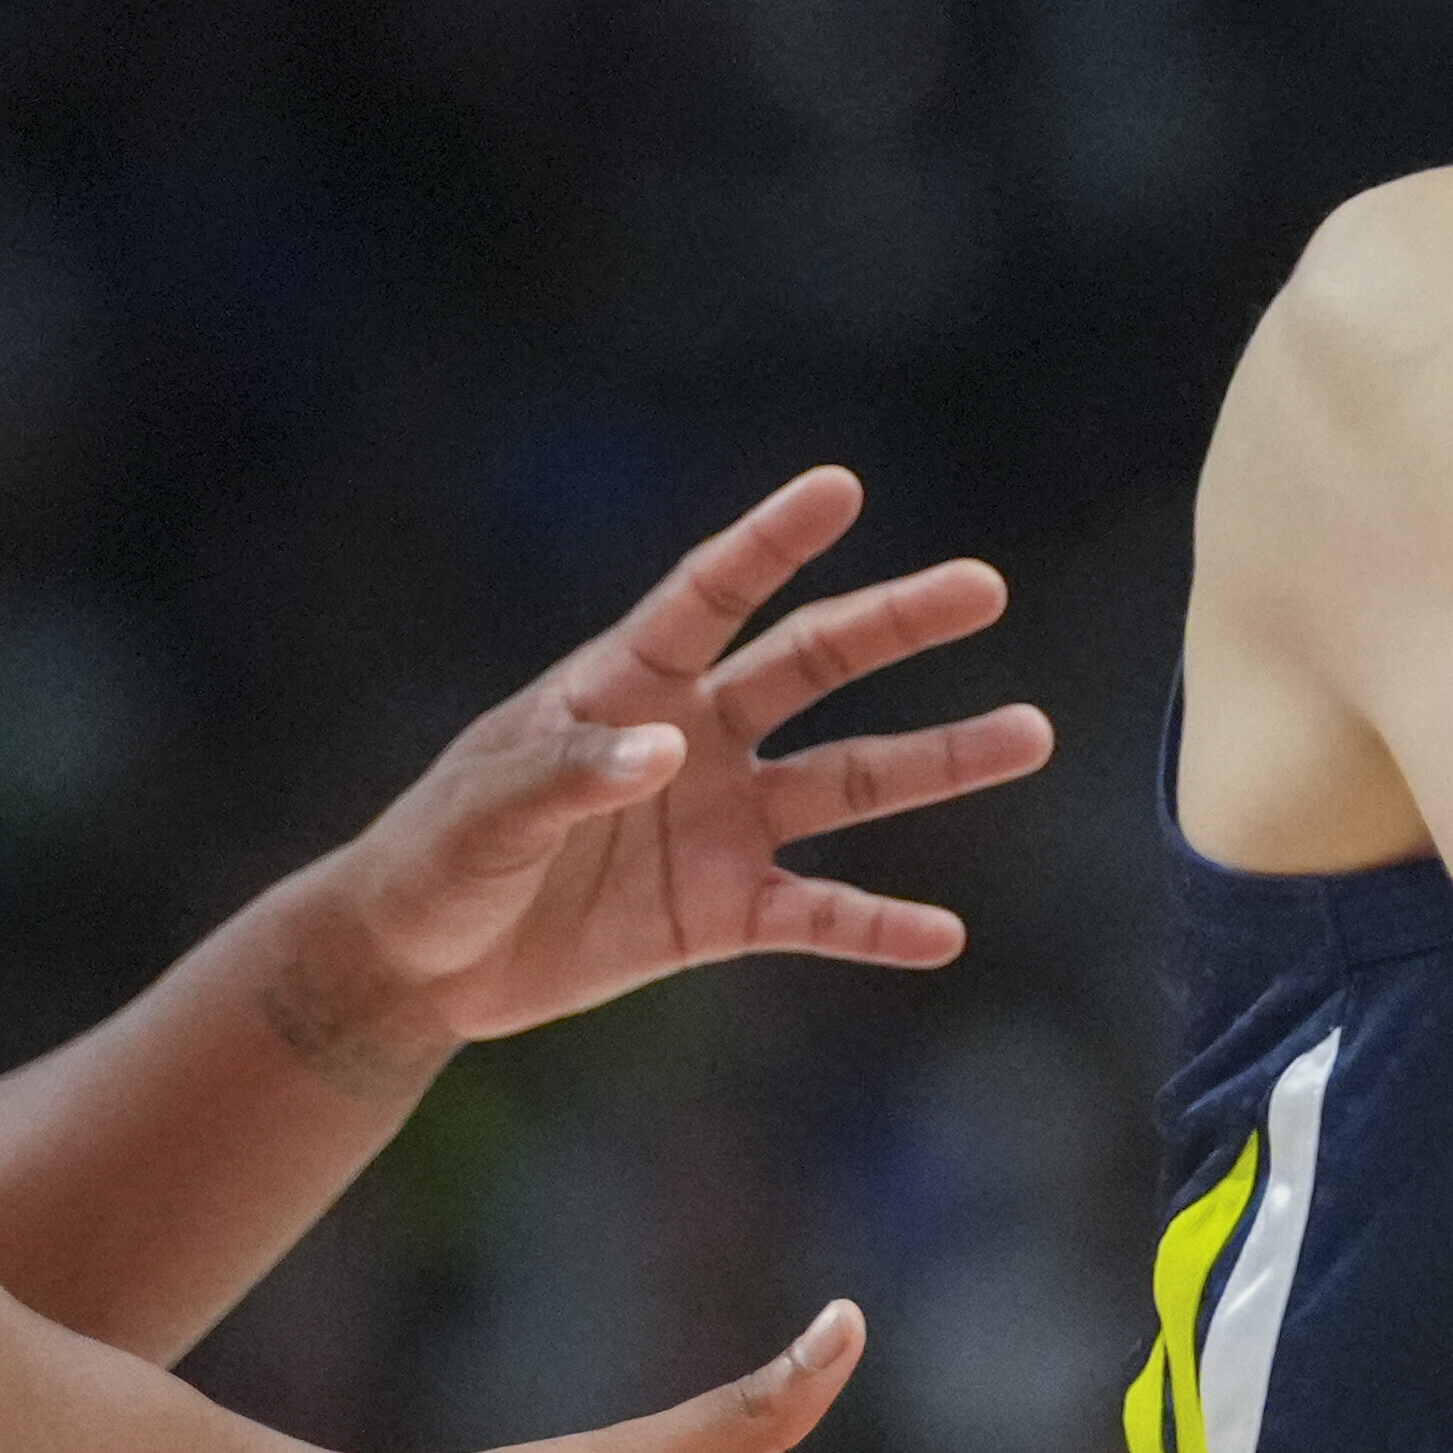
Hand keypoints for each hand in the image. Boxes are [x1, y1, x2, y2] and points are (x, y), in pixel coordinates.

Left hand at [287, 470, 1052, 1064]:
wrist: (423, 963)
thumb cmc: (438, 858)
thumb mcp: (486, 811)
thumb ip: (568, 774)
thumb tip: (664, 751)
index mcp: (626, 683)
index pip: (711, 596)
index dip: (771, 541)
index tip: (839, 488)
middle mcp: (693, 738)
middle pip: (812, 666)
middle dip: (896, 625)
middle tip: (982, 587)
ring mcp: (718, 823)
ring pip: (847, 781)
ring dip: (936, 761)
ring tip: (1028, 734)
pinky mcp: (722, 913)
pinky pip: (817, 914)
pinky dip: (877, 927)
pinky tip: (943, 935)